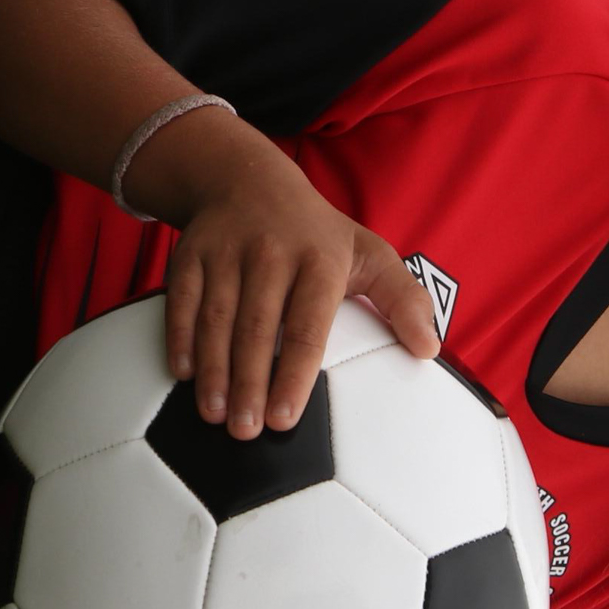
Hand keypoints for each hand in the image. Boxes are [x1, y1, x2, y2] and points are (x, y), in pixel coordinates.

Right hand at [162, 147, 441, 438]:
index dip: (294, 374)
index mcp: (319, 261)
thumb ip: (403, 299)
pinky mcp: (191, 254)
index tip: (286, 418)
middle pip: (256, 329)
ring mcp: (227, 253)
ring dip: (213, 370)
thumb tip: (429, 348)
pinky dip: (179, 337)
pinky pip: (182, 300)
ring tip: (214, 414)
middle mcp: (271, 255)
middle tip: (246, 431)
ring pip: (216, 319)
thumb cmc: (316, 233)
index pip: (307, 327)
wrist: (249, 177)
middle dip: (248, 383)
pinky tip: (184, 373)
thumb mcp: (370, 253)